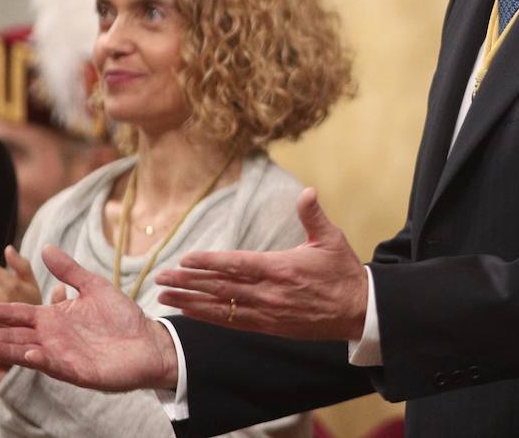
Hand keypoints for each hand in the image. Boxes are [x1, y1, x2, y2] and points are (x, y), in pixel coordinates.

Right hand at [0, 244, 178, 391]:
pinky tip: (28, 351)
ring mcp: (60, 354)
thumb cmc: (122, 317)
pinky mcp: (74, 369)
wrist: (149, 341)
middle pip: (14, 334)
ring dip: (4, 348)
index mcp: (54, 317)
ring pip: (25, 350)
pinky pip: (51, 363)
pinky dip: (38, 357)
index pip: (17, 312)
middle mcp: (51, 336)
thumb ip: (70, 270)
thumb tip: (45, 246)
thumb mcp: (94, 287)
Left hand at [155, 188, 367, 340]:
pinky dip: (209, 317)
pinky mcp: (269, 326)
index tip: (185, 259)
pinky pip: (233, 322)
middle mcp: (269, 293)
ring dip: (191, 301)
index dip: (209, 262)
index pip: (237, 264)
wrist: (357, 310)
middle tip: (161, 277)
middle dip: (188, 282)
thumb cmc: (343, 272)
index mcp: (281, 268)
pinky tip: (190, 312)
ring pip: (221, 306)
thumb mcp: (331, 239)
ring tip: (165, 296)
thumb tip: (307, 191)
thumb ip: (313, 215)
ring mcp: (267, 312)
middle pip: (221, 287)